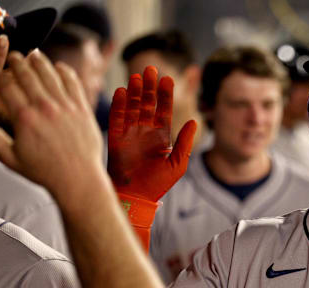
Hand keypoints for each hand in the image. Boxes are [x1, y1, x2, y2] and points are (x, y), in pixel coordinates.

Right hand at [0, 50, 105, 202]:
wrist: (78, 179)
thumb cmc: (45, 171)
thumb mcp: (13, 158)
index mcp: (25, 118)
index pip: (6, 86)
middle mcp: (45, 108)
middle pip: (27, 74)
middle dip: (17, 61)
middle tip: (13, 55)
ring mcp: (66, 107)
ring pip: (50, 74)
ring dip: (40, 61)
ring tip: (33, 55)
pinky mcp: (83, 109)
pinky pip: (73, 83)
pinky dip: (64, 71)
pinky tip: (58, 67)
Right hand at [107, 66, 195, 201]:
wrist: (135, 198)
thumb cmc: (157, 185)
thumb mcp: (177, 164)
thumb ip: (184, 143)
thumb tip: (193, 122)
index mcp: (160, 137)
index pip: (163, 111)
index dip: (165, 95)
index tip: (167, 78)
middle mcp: (144, 132)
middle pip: (147, 104)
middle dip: (149, 87)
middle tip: (151, 68)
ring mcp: (129, 134)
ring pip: (132, 108)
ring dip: (134, 92)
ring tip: (137, 76)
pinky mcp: (115, 139)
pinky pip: (116, 118)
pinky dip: (119, 105)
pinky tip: (122, 91)